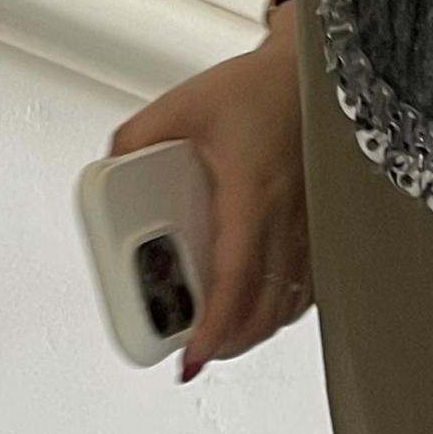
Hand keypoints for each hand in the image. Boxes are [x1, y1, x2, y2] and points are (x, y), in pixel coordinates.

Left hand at [107, 10, 312, 380]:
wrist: (312, 77)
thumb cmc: (259, 91)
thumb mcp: (181, 107)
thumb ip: (136, 140)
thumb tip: (111, 174)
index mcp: (251, 194)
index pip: (234, 280)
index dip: (213, 327)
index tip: (191, 355)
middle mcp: (288, 222)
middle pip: (263, 309)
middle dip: (229, 341)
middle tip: (198, 350)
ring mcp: (311, 232)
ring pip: (287, 307)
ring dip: (254, 331)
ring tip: (223, 335)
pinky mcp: (321, 233)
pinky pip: (305, 290)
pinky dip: (279, 309)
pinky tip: (259, 308)